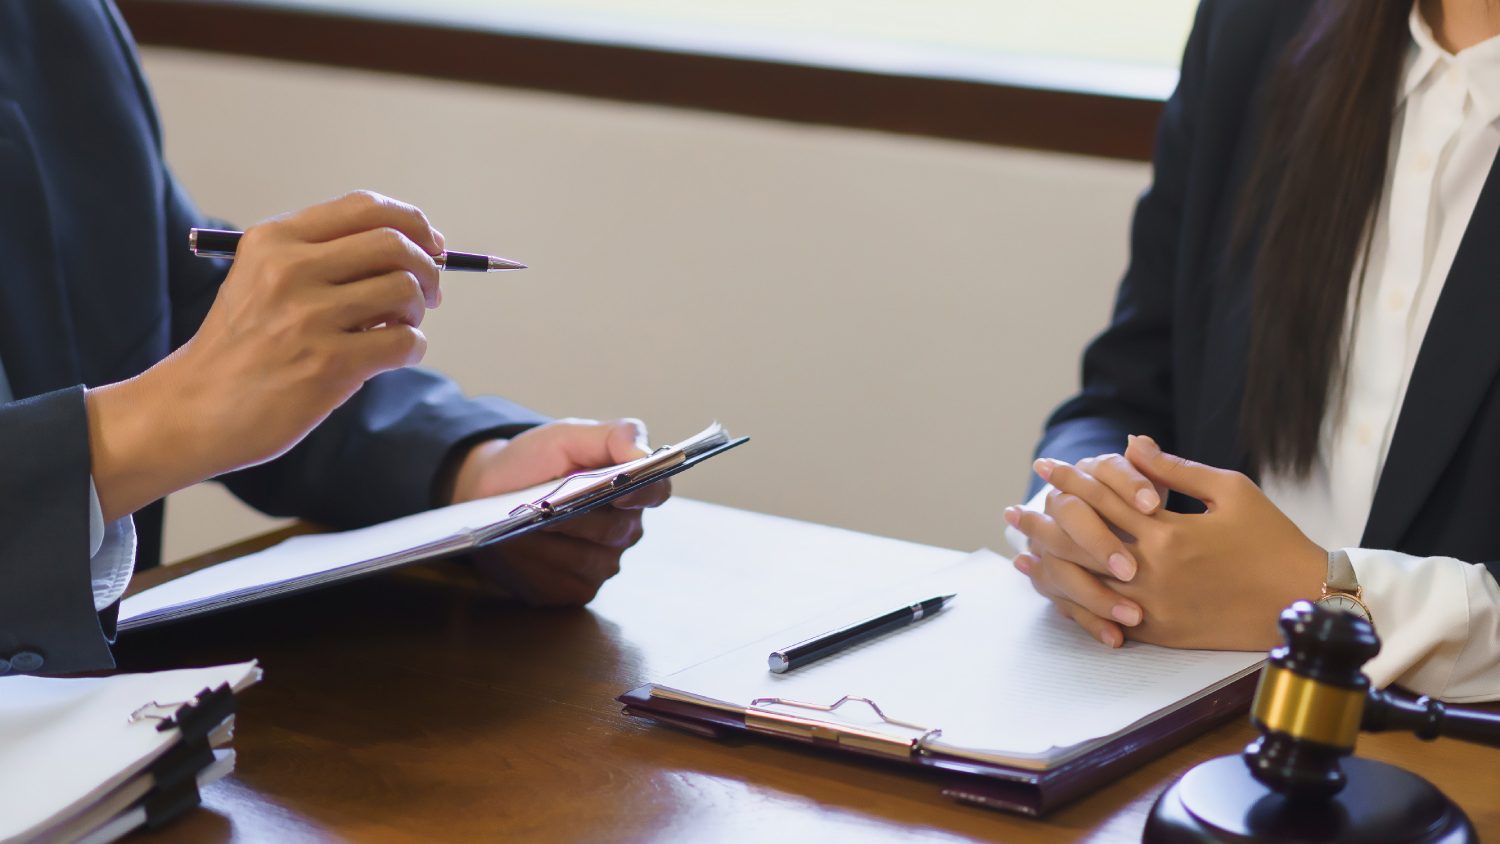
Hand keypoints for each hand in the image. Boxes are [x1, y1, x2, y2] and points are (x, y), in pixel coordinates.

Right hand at [88, 190, 444, 519]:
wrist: (194, 409)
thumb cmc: (240, 347)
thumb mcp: (262, 279)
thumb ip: (322, 259)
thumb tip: (413, 251)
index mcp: (275, 240)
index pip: (366, 207)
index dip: (413, 223)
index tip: (430, 245)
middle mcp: (291, 270)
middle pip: (395, 244)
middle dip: (428, 267)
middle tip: (430, 293)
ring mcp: (309, 318)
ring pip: (404, 290)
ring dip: (417, 312)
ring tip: (399, 328)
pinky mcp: (328, 365)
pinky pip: (405, 342)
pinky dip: (412, 348)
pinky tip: (394, 356)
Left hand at [449, 418, 671, 605]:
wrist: (489, 494)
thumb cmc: (532, 462)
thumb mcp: (565, 436)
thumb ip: (611, 436)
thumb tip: (642, 452)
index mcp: (631, 487)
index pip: (656, 492)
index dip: (643, 494)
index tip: (618, 492)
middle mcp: (625, 529)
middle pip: (617, 531)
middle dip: (580, 518)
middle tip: (546, 506)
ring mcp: (602, 563)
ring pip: (589, 561)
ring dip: (554, 543)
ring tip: (525, 525)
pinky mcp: (575, 589)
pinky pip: (565, 584)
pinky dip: (538, 566)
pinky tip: (519, 548)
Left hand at [1011, 436, 1325, 650]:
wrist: (1303, 600)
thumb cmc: (1270, 538)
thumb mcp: (1230, 491)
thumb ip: (1174, 470)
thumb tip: (1130, 445)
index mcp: (1169, 530)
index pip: (1104, 498)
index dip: (1071, 479)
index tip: (1045, 465)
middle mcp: (1154, 570)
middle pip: (1081, 541)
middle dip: (1044, 522)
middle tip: (1014, 510)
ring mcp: (1154, 606)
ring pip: (1085, 584)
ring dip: (1050, 566)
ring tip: (1020, 552)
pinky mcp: (1160, 634)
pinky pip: (1106, 617)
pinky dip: (1077, 604)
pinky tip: (1055, 593)